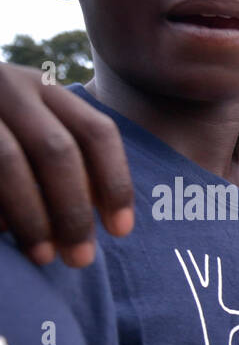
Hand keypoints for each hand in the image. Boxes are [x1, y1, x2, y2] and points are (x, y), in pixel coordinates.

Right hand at [0, 63, 133, 265]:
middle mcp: (8, 85)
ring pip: (10, 162)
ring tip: (44, 256)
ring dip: (32, 217)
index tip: (121, 232)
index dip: (115, 184)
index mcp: (44, 88)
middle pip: (56, 151)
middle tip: (81, 259)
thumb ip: (66, 160)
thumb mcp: (32, 128)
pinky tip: (2, 234)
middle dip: (73, 211)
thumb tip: (108, 218)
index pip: (97, 132)